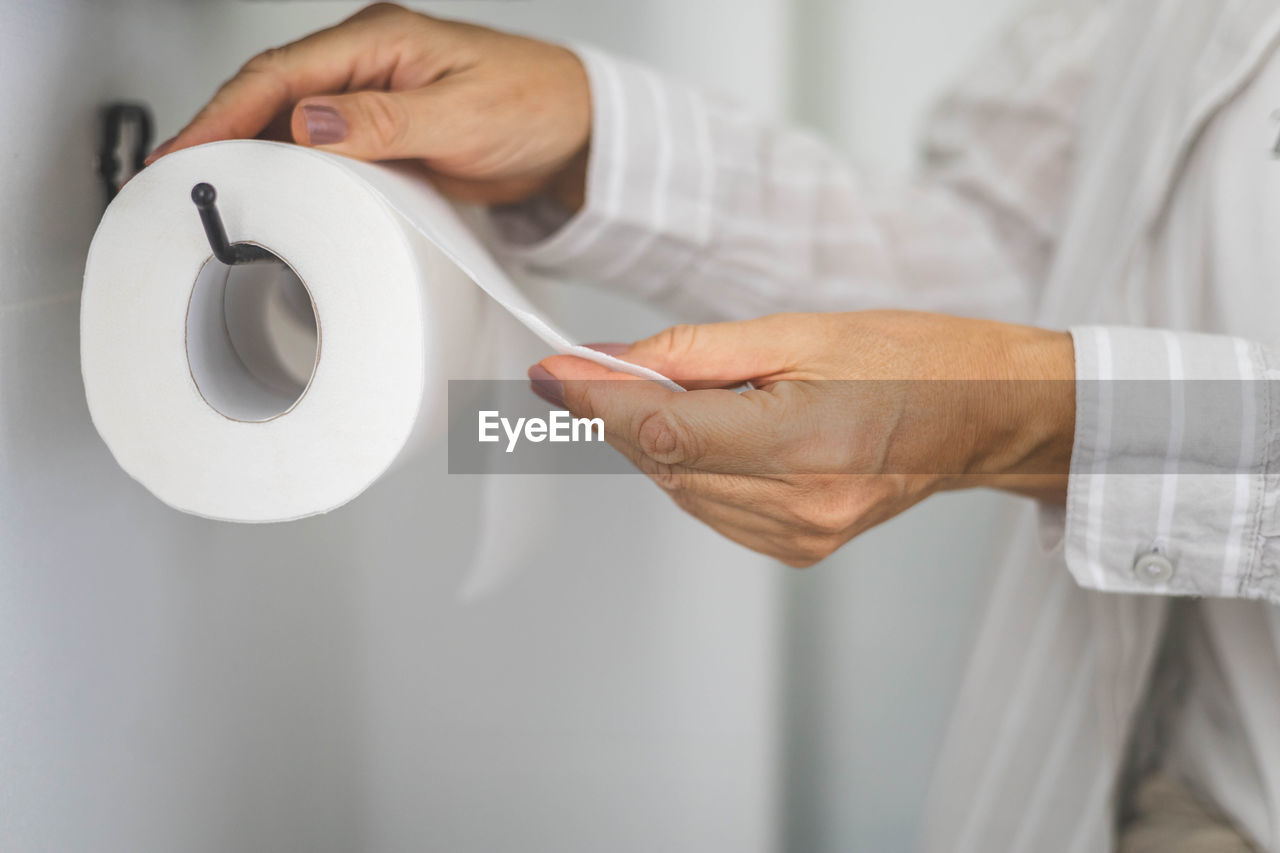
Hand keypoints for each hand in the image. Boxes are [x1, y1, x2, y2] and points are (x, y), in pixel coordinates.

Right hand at [147, 3, 591, 207]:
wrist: (575, 133)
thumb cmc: (534, 105)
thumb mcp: (461, 115)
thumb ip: (386, 122)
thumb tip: (312, 121)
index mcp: (378, 41)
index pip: (279, 74)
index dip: (223, 113)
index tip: (185, 151)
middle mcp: (368, 63)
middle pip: (271, 94)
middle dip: (221, 132)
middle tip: (179, 178)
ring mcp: (374, 98)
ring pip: (292, 122)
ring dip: (253, 152)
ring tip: (213, 190)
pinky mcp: (386, 133)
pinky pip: (326, 148)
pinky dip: (294, 168)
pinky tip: (277, 192)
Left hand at [529, 312, 1075, 566]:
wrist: (982, 415)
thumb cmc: (912, 360)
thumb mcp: (800, 331)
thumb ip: (695, 351)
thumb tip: (608, 363)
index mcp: (802, 444)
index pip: (662, 430)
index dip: (593, 403)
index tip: (548, 376)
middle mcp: (797, 506)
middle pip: (660, 460)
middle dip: (622, 411)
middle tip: (609, 364)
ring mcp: (798, 537)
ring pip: (677, 486)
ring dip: (661, 436)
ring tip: (720, 390)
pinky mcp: (797, 549)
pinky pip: (709, 506)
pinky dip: (695, 464)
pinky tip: (731, 429)